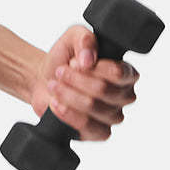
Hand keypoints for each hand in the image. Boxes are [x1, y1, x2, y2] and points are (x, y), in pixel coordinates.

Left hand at [28, 25, 138, 141]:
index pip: (118, 73)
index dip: (93, 67)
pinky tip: (56, 103)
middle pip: (103, 90)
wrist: (44, 79)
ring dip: (68, 94)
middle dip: (76, 79)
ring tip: (54, 85)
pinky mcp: (98, 132)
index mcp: (126, 73)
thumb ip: (85, 39)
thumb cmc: (65, 58)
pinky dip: (68, 114)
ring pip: (92, 107)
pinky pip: (88, 127)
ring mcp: (112, 116)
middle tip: (60, 72)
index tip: (74, 61)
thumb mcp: (73, 37)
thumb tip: (89, 59)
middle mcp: (124, 96)